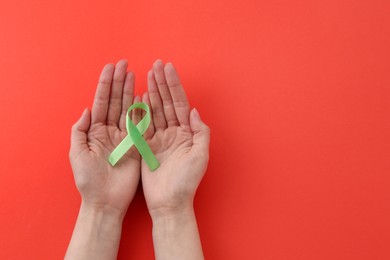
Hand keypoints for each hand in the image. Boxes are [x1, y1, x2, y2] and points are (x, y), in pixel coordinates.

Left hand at [69, 59, 140, 217]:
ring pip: (128, 109)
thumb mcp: (77, 153)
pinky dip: (142, 110)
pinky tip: (143, 96)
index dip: (105, 84)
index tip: (110, 67)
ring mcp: (125, 137)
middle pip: (116, 101)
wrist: (105, 200)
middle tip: (124, 63)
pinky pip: (140, 125)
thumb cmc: (88, 179)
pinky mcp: (137, 145)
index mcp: (95, 131)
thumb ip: (79, 130)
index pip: (101, 102)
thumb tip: (87, 109)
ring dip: (130, 91)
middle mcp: (111, 130)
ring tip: (134, 73)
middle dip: (119, 82)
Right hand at [140, 60, 209, 217]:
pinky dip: (140, 111)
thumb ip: (200, 132)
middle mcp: (174, 133)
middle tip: (156, 65)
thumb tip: (193, 110)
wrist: (169, 203)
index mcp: (187, 133)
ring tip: (147, 74)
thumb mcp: (200, 156)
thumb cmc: (186, 182)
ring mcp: (159, 138)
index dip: (174, 86)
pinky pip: (143, 125)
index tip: (168, 68)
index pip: (179, 103)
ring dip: (151, 92)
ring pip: (155, 111)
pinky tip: (139, 96)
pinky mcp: (146, 146)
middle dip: (161, 84)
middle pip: (166, 103)